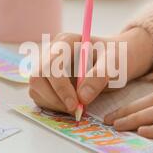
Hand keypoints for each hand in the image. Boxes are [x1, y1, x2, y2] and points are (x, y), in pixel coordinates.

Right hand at [29, 28, 152, 113]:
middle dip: (54, 98)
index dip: (60, 86)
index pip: (51, 64)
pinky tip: (72, 106)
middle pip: (37, 77)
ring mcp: (46, 67)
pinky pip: (40, 97)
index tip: (76, 104)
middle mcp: (51, 52)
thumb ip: (99, 76)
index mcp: (65, 42)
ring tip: (77, 108)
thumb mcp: (115, 63)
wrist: (116, 60)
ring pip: (36, 89)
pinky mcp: (47, 82)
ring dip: (54, 104)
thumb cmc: (116, 57)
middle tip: (75, 111)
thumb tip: (82, 97)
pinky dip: (54, 106)